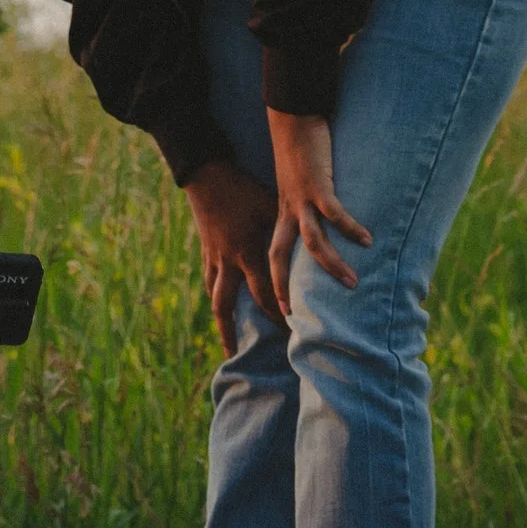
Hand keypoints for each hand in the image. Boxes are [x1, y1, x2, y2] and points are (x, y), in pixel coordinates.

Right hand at [182, 159, 280, 356]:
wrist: (207, 175)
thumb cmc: (245, 190)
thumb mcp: (271, 207)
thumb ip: (290, 231)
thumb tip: (320, 243)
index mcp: (247, 253)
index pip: (263, 293)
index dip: (277, 312)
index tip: (291, 330)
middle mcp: (228, 262)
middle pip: (229, 305)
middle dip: (236, 330)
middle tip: (247, 352)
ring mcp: (214, 258)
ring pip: (214, 298)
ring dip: (221, 322)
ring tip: (227, 344)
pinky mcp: (206, 251)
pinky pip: (209, 281)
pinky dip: (215, 297)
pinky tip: (220, 306)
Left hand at [266, 109, 372, 306]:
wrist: (292, 118)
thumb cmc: (300, 151)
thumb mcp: (298, 185)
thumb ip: (309, 205)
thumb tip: (325, 222)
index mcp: (281, 212)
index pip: (272, 253)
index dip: (274, 280)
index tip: (280, 307)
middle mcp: (287, 210)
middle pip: (279, 255)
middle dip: (283, 285)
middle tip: (293, 313)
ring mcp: (302, 199)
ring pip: (312, 241)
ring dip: (331, 264)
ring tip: (352, 283)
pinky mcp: (318, 184)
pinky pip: (335, 212)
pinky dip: (350, 227)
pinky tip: (367, 240)